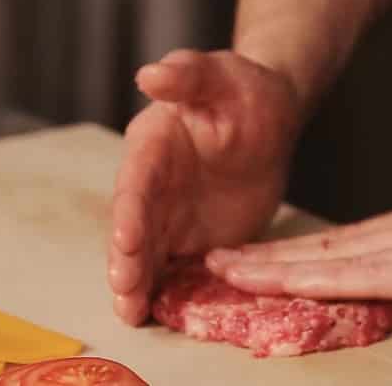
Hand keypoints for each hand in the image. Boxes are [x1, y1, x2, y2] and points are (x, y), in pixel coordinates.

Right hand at [109, 49, 299, 324]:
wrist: (266, 120)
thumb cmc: (243, 92)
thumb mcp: (220, 76)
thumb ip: (188, 74)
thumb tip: (150, 74)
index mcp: (152, 146)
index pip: (136, 181)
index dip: (130, 211)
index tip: (129, 240)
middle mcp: (152, 186)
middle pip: (133, 227)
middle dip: (127, 260)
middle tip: (125, 293)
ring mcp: (168, 216)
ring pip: (146, 254)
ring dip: (137, 283)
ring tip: (132, 314)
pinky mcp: (190, 239)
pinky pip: (175, 268)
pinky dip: (167, 291)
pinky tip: (160, 317)